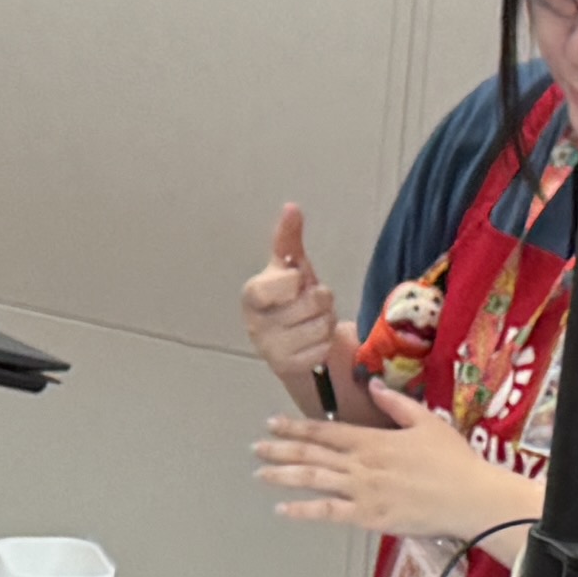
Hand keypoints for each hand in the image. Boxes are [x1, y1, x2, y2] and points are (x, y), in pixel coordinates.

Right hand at [240, 200, 347, 385]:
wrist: (294, 342)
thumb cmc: (291, 300)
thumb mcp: (291, 267)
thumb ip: (288, 239)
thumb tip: (291, 207)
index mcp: (252, 295)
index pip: (285, 282)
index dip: (298, 282)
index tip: (296, 284)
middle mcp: (255, 323)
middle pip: (312, 303)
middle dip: (320, 301)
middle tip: (310, 305)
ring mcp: (270, 349)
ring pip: (321, 326)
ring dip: (325, 322)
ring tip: (312, 323)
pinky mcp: (287, 368)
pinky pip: (322, 349)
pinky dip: (324, 344)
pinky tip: (313, 342)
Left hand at [258, 393, 540, 545]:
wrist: (469, 497)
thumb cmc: (453, 460)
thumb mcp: (427, 421)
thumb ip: (396, 404)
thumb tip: (373, 384)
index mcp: (373, 439)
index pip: (326, 430)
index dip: (296, 426)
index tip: (273, 422)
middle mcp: (361, 463)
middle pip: (312, 454)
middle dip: (280, 449)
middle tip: (255, 448)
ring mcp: (362, 491)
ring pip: (314, 480)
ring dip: (283, 475)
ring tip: (259, 473)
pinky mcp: (368, 516)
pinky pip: (329, 513)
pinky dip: (303, 510)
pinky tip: (282, 509)